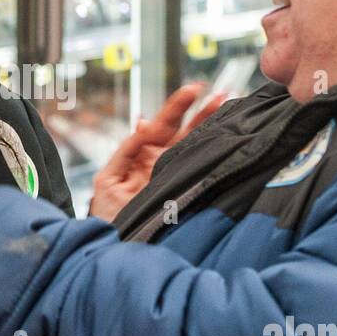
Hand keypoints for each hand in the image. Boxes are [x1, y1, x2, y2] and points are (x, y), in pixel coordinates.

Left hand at [89, 83, 227, 221]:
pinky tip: (225, 139)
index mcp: (144, 155)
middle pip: (185, 132)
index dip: (178, 107)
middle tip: (220, 94)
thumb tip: (142, 123)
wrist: (114, 245)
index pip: (162, 125)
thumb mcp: (108, 180)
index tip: (193, 90)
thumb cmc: (108, 215)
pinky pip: (198, 171)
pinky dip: (212, 154)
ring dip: (210, 128)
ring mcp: (174, 176)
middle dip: (201, 112)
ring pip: (194, 147)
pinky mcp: (182, 192)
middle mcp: (162, 163)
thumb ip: (126, 151)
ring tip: (228, 110)